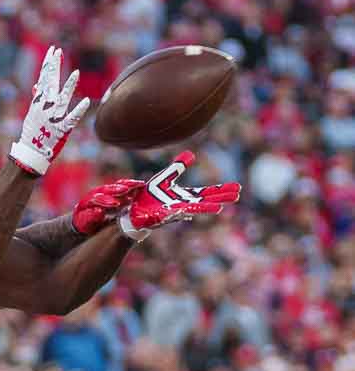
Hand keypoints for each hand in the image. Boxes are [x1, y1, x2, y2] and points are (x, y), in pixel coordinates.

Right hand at [10, 47, 89, 176]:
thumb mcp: (32, 113)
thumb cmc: (33, 133)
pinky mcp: (61, 130)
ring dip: (69, 87)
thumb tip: (37, 85)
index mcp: (39, 102)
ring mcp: (53, 118)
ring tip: (76, 74)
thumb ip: (37, 98)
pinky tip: (84, 102)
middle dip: (54, 67)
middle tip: (58, 51)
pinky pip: (71, 119)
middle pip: (51, 84)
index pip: (44, 79)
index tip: (53, 50)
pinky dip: (77, 111)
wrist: (31, 153)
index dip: (49, 64)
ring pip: (62, 99)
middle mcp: (45, 107)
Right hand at [72, 178, 144, 235]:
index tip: (141, 184)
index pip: (120, 186)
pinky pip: (86, 215)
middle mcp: (98, 196)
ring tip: (115, 203)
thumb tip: (147, 204)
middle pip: (107, 190)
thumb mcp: (117, 212)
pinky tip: (99, 213)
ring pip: (96, 199)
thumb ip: (128, 206)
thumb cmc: (103, 219)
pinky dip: (92, 214)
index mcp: (109, 194)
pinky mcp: (81, 217)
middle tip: (127, 190)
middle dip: (117, 189)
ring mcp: (88, 206)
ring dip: (106, 201)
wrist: (83, 228)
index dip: (130, 184)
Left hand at [119, 151, 240, 240]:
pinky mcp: (162, 215)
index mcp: (185, 197)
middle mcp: (183, 205)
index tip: (237, 188)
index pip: (207, 193)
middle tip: (237, 196)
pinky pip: (174, 213)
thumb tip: (191, 155)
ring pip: (193, 209)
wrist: (134, 209)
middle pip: (206, 201)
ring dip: (206, 208)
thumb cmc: (149, 196)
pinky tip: (191, 211)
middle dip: (221, 198)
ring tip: (220, 208)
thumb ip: (178, 167)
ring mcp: (173, 211)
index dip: (222, 190)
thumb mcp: (165, 178)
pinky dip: (183, 212)